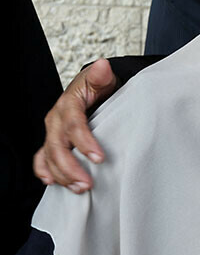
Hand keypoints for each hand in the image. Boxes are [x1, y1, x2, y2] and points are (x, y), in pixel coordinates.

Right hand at [33, 58, 117, 192]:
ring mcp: (52, 132)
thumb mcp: (103, 79)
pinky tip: (53, 183)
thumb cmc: (100, 86)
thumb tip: (103, 66)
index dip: (85, 143)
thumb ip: (101, 76)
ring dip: (62, 175)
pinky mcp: (53, 142)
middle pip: (58, 146)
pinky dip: (45, 171)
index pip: (75, 125)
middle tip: (87, 183)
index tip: (100, 158)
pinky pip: (42, 158)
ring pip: (50, 156)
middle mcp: (56, 120)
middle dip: (71, 167)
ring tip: (80, 189)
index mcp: (68, 104)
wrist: (93, 89)